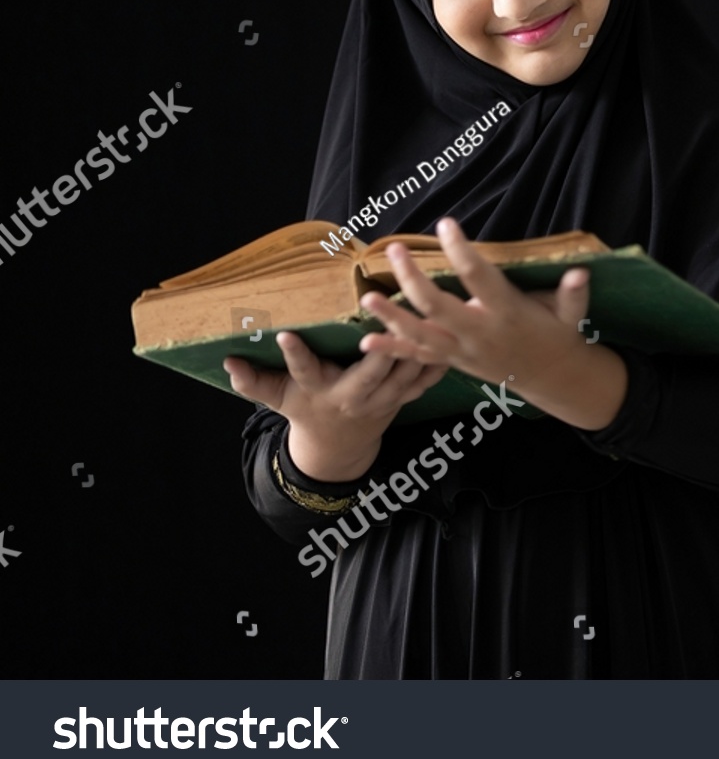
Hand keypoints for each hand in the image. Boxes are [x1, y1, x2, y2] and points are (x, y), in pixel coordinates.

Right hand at [225, 332, 446, 481]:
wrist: (339, 445)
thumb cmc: (306, 410)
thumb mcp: (278, 399)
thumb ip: (254, 382)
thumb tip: (227, 363)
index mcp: (319, 391)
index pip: (302, 371)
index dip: (294, 356)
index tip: (285, 335)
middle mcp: (353, 396)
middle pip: (368, 373)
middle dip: (376, 347)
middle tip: (380, 312)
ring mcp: (382, 399)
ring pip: (402, 375)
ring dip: (414, 349)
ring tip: (421, 314)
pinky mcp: (403, 397)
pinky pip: (424, 380)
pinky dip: (438, 362)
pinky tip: (450, 337)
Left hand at [357, 217, 626, 430]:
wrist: (550, 377)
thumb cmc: (557, 335)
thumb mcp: (571, 316)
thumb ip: (573, 295)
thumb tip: (581, 272)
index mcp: (507, 313)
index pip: (479, 278)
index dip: (461, 251)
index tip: (446, 224)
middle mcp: (480, 333)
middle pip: (438, 307)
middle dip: (413, 280)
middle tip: (395, 250)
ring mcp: (462, 352)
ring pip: (420, 336)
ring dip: (392, 317)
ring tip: (368, 299)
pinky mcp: (452, 363)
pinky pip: (417, 359)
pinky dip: (392, 351)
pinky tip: (366, 342)